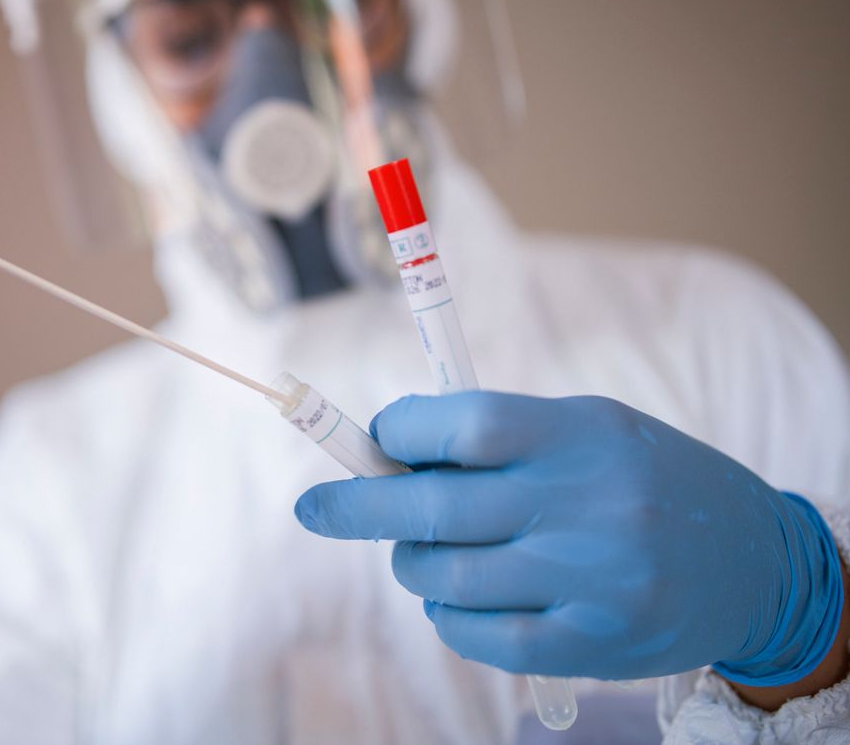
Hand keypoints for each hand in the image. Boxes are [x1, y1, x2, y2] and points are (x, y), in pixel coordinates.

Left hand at [294, 392, 844, 683]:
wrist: (753, 562)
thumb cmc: (643, 479)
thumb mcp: (586, 431)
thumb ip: (498, 441)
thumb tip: (387, 456)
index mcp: (579, 435)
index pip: (461, 424)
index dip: (398, 431)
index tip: (375, 439)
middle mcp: (587, 504)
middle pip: (435, 507)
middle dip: (357, 506)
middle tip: (316, 509)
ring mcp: (593, 580)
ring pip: (445, 577)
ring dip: (410, 564)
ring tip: (421, 554)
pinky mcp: (593, 643)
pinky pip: (480, 636)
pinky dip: (447, 617)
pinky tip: (457, 601)